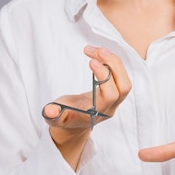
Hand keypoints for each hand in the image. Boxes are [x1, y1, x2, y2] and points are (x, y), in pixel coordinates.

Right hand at [43, 46, 130, 167]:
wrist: (75, 124)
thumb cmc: (65, 118)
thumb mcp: (55, 118)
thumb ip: (52, 115)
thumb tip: (50, 111)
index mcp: (97, 112)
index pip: (110, 95)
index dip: (105, 77)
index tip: (91, 61)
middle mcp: (110, 107)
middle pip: (124, 86)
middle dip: (114, 65)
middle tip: (97, 50)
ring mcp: (115, 100)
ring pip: (124, 80)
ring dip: (113, 61)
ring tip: (94, 50)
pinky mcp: (115, 92)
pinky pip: (121, 76)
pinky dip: (112, 63)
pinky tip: (98, 55)